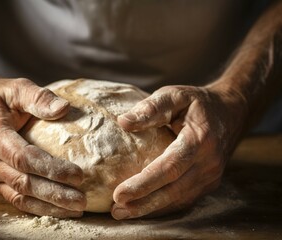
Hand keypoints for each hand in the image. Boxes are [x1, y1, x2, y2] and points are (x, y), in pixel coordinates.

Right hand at [0, 77, 85, 217]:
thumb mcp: (17, 88)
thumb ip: (39, 97)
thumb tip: (64, 108)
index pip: (23, 158)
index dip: (51, 169)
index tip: (78, 175)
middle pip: (24, 183)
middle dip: (54, 194)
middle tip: (82, 200)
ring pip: (20, 197)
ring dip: (49, 206)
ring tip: (76, 210)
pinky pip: (17, 199)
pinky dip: (38, 207)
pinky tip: (59, 210)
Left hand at [112, 84, 245, 219]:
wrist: (231, 112)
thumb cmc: (198, 103)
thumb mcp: (176, 95)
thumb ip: (151, 107)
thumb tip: (123, 122)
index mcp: (200, 139)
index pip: (170, 166)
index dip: (144, 182)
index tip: (119, 193)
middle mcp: (208, 162)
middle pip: (173, 190)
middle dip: (143, 203)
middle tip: (116, 210)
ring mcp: (211, 176)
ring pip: (178, 199)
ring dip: (150, 209)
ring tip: (123, 213)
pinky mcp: (210, 183)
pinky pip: (184, 199)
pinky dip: (163, 206)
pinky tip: (143, 208)